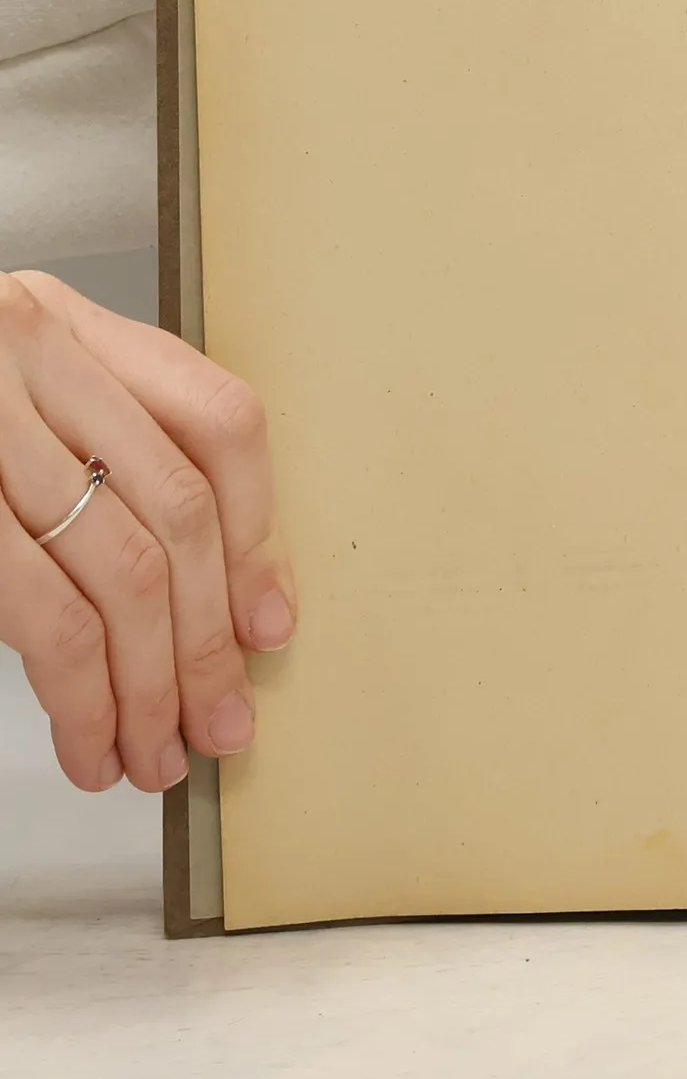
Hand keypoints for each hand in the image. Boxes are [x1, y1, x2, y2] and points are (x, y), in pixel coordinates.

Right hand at [0, 272, 294, 791]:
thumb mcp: (5, 396)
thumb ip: (96, 455)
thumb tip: (220, 599)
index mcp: (63, 324)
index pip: (219, 422)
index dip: (255, 533)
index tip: (268, 622)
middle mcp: (27, 352)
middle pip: (177, 514)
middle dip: (209, 641)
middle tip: (220, 724)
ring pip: (122, 572)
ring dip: (152, 686)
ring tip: (156, 754)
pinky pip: (46, 614)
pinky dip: (84, 695)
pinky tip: (90, 740)